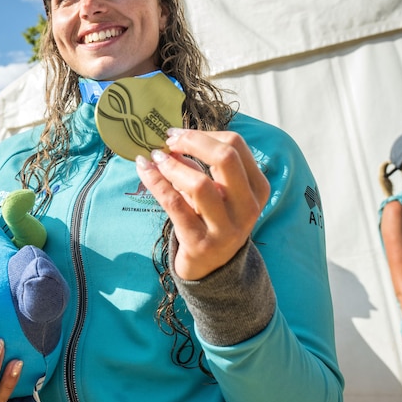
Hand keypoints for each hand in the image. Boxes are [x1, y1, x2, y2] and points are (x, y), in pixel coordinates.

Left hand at [136, 128, 269, 280]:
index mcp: (257, 187)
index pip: (235, 145)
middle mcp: (247, 207)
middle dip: (192, 141)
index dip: (203, 133)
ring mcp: (226, 228)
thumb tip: (173, 138)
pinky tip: (144, 169)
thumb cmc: (212, 219)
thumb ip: (202, 166)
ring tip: (155, 158)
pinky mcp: (201, 243)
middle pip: (225, 158)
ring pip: (200, 184)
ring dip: (172, 165)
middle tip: (168, 141)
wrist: (211, 267)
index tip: (178, 134)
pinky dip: (156, 182)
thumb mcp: (218, 192)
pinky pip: (174, 204)